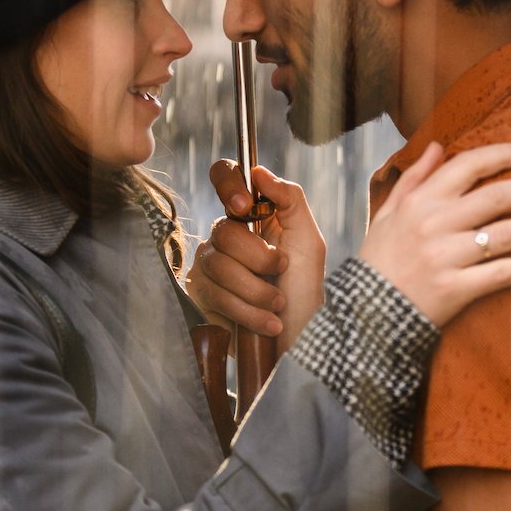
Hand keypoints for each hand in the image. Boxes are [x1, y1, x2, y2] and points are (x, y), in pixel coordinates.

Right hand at [185, 161, 326, 353]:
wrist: (299, 338)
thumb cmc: (305, 289)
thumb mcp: (309, 241)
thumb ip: (290, 199)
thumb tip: (259, 171)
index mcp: (252, 215)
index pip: (225, 177)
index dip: (228, 184)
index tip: (244, 206)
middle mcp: (226, 236)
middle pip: (224, 231)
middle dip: (260, 258)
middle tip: (282, 270)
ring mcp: (210, 264)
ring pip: (218, 264)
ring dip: (257, 290)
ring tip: (278, 304)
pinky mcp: (202, 295)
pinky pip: (215, 294)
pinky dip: (249, 312)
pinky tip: (268, 323)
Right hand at [359, 142, 510, 326]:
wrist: (365, 313)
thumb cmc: (380, 260)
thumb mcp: (387, 212)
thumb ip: (414, 178)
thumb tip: (439, 146)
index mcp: (420, 202)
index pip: (468, 167)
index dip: (502, 155)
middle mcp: (434, 224)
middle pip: (495, 198)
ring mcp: (446, 257)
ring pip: (504, 235)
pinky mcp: (456, 289)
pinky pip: (502, 274)